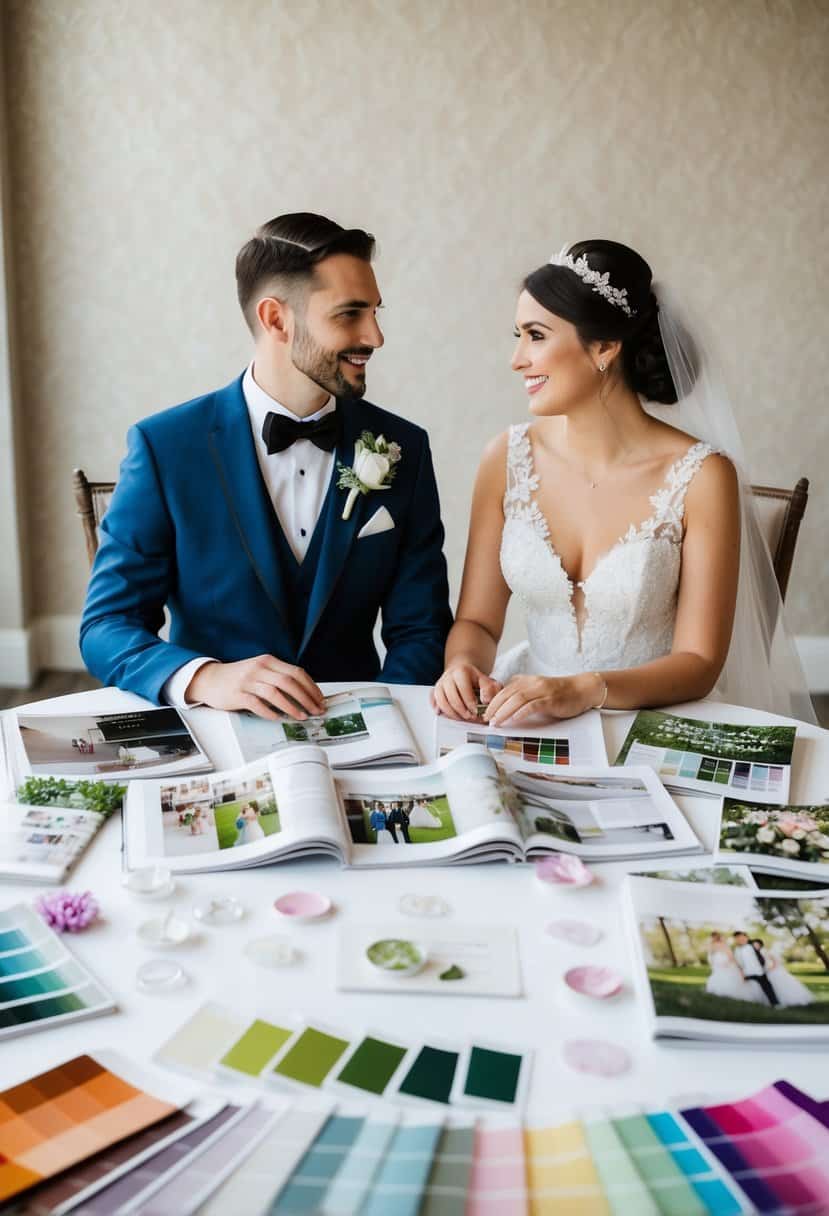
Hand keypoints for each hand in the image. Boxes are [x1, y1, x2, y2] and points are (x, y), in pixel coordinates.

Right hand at [186, 655, 325, 719]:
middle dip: (307, 698)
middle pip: (289, 682)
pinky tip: (278, 718)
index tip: (320, 699)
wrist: (210, 679)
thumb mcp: (260, 670)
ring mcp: (248, 681)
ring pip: (275, 693)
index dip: (311, 687)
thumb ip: (278, 677)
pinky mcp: (237, 694)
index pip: (296, 672)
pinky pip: (257, 704)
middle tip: (316, 710)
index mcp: (268, 661)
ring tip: (302, 716)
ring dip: (292, 706)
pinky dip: (269, 712)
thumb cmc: (238, 678)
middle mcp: (259, 668)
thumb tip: (304, 693)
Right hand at [432, 663, 501, 720]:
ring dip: (451, 713)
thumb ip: (490, 689)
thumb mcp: (487, 681)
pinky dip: (439, 710)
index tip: (475, 710)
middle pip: (451, 696)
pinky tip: (446, 714)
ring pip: (441, 700)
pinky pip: (433, 702)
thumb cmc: (476, 680)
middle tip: (469, 716)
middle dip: (461, 710)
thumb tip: (486, 700)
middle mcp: (448, 676)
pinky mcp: (435, 691)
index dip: (469, 701)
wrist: (463, 673)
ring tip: (461, 717)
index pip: (463, 688)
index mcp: (461, 671)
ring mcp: (440, 684)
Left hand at [484, 673, 602, 725]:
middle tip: (486, 719)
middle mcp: (532, 683)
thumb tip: (505, 704)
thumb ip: (522, 694)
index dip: (492, 701)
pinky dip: (521, 712)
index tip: (485, 713)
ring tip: (496, 722)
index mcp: (526, 681)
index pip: (504, 690)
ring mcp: (541, 691)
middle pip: (507, 694)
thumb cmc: (559, 693)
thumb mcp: (536, 690)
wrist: (582, 689)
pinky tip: (514, 719)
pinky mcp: (550, 700)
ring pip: (517, 699)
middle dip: (494, 707)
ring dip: (504, 711)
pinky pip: (533, 705)